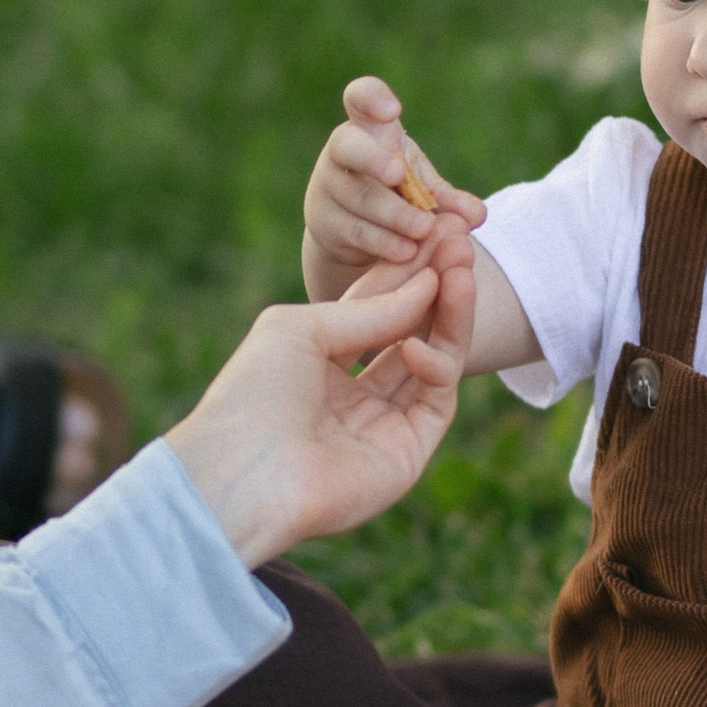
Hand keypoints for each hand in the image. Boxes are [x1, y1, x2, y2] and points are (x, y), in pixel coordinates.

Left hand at [166, 230, 474, 567]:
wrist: (244, 473)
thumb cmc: (254, 395)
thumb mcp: (302, 327)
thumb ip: (368, 308)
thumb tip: (427, 282)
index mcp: (316, 366)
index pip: (376, 312)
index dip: (405, 274)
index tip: (434, 232)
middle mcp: (351, 397)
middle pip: (411, 332)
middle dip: (437, 288)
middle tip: (462, 243)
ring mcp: (381, 426)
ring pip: (433, 361)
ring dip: (451, 316)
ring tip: (463, 271)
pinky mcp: (406, 454)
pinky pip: (436, 400)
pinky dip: (435, 365)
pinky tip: (415, 342)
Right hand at [301, 76, 486, 304]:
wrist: (352, 231)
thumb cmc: (393, 193)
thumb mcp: (421, 188)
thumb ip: (449, 199)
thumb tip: (477, 215)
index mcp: (368, 128)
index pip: (360, 97)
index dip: (372, 98)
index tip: (392, 111)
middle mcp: (342, 152)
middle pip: (347, 146)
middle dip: (372, 159)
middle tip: (397, 175)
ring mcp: (328, 187)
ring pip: (358, 197)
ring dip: (392, 214)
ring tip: (422, 229)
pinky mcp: (324, 223)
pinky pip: (355, 230)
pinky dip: (383, 241)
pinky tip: (407, 251)